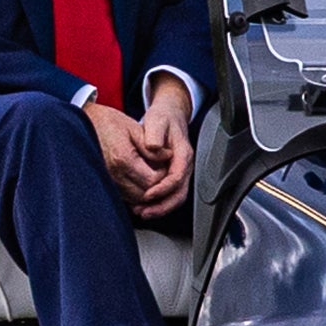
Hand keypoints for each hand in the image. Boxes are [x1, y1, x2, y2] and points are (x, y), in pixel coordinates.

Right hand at [81, 99, 163, 206]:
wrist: (83, 123)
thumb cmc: (108, 123)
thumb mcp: (134, 128)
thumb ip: (152, 147)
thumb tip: (167, 157)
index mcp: (123, 159)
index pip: (152, 181)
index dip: (163, 176)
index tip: (164, 165)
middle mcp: (114, 174)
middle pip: (144, 194)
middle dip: (156, 186)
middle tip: (158, 170)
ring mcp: (107, 181)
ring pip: (134, 199)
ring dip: (145, 191)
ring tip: (148, 173)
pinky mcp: (104, 183)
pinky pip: (124, 196)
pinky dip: (134, 192)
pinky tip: (137, 178)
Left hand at [132, 74, 196, 218]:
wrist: (170, 114)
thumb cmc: (164, 117)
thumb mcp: (157, 121)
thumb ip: (155, 134)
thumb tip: (153, 148)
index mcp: (183, 154)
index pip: (177, 178)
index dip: (163, 189)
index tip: (147, 195)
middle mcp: (184, 166)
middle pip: (179, 194)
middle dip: (162, 206)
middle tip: (143, 212)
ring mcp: (180, 171)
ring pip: (175, 197)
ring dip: (159, 208)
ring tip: (141, 212)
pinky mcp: (173, 175)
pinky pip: (169, 194)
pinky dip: (158, 202)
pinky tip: (143, 204)